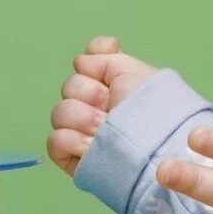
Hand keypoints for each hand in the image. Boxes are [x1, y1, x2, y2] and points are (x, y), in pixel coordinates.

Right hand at [46, 36, 158, 174]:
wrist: (157, 147)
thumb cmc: (153, 110)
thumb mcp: (134, 73)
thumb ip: (105, 56)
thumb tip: (79, 61)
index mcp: (110, 86)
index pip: (84, 64)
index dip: (92, 65)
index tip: (109, 77)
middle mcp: (94, 107)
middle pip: (69, 86)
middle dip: (91, 94)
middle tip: (112, 107)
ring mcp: (82, 132)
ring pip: (59, 112)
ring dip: (84, 118)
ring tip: (104, 129)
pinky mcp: (73, 158)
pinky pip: (55, 141)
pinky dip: (72, 140)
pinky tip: (91, 145)